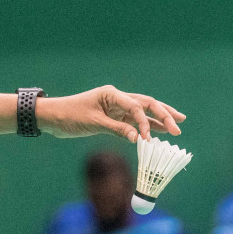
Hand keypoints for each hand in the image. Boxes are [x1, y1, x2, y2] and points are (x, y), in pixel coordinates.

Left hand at [38, 86, 183, 142]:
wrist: (53, 117)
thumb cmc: (69, 116)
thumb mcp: (93, 123)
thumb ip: (116, 130)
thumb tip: (139, 139)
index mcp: (111, 94)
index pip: (136, 106)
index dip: (145, 121)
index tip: (147, 138)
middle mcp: (117, 98)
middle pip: (146, 104)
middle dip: (163, 115)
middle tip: (179, 126)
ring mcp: (116, 107)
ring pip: (143, 112)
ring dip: (159, 120)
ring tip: (177, 125)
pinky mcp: (114, 117)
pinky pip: (134, 122)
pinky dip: (146, 127)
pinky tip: (159, 132)